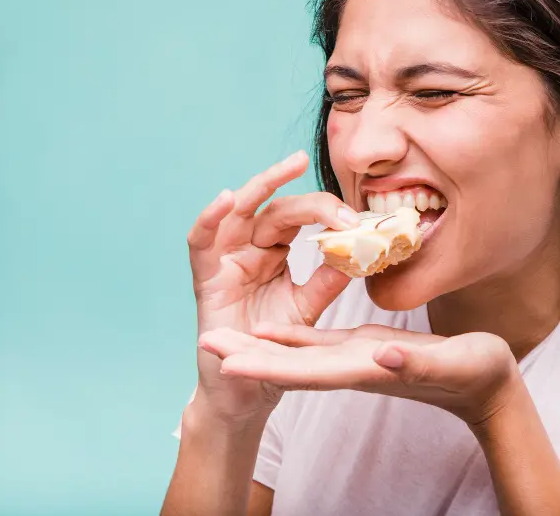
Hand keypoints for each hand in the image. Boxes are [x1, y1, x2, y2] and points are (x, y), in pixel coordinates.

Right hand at [186, 151, 358, 421]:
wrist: (247, 391)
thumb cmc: (274, 348)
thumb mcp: (307, 310)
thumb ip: (327, 282)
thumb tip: (359, 251)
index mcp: (277, 251)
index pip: (301, 218)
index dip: (327, 212)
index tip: (356, 217)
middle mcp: (251, 249)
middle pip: (276, 209)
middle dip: (303, 195)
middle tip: (322, 170)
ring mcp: (227, 261)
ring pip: (239, 212)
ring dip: (260, 186)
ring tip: (287, 168)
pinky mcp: (205, 279)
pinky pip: (201, 242)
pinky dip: (209, 218)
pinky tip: (226, 200)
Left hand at [197, 322, 522, 426]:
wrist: (488, 386)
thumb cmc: (478, 375)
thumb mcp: (452, 365)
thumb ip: (416, 364)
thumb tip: (381, 358)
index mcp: (366, 371)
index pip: (306, 372)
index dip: (265, 367)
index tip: (226, 363)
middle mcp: (352, 369)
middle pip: (288, 365)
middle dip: (247, 357)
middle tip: (204, 344)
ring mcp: (356, 361)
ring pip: (297, 354)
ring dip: (259, 348)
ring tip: (222, 338)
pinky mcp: (364, 350)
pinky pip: (319, 343)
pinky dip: (291, 337)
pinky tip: (271, 329)